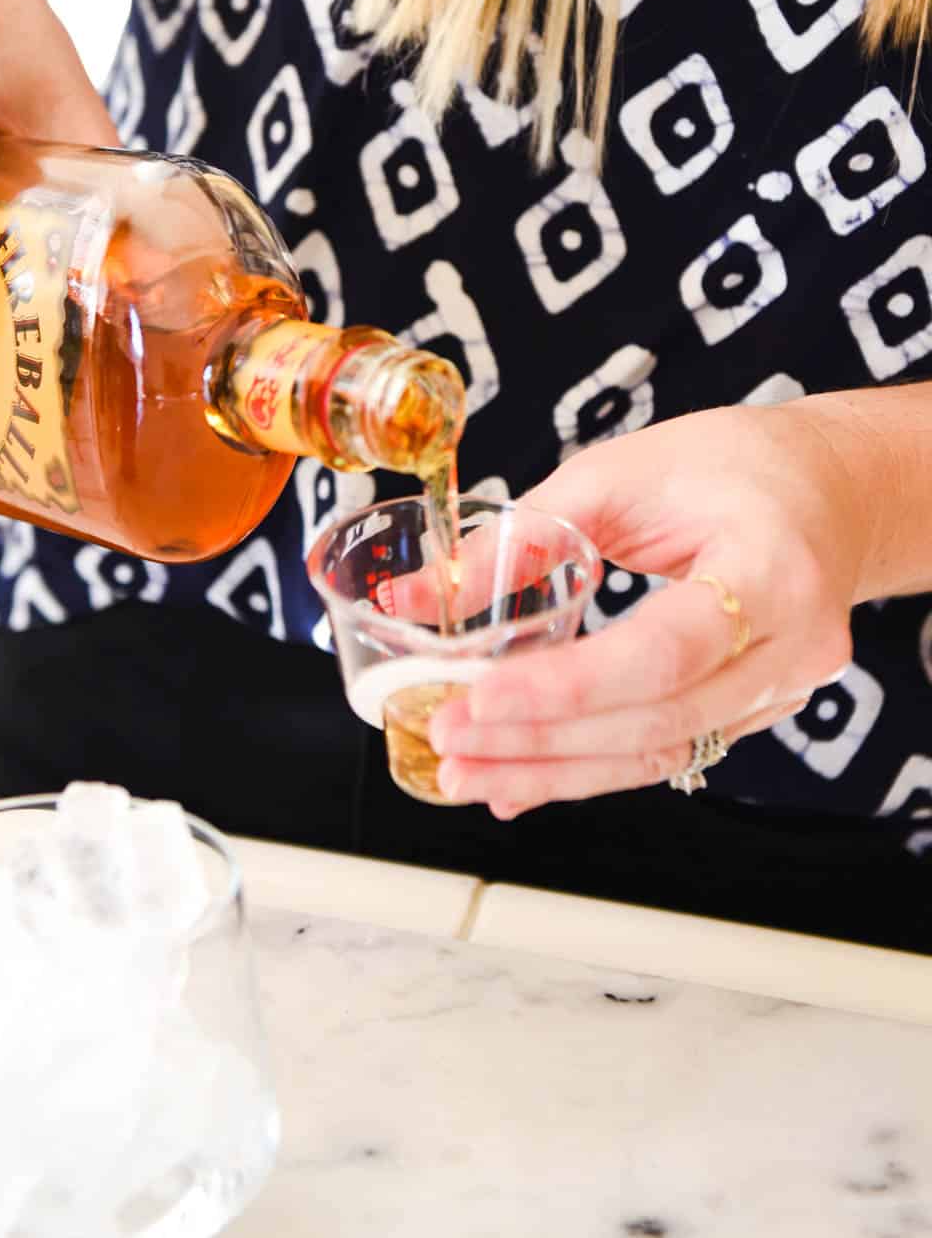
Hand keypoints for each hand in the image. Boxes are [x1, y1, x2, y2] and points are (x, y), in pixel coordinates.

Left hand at [429, 401, 870, 817]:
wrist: (825, 488)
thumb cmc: (730, 463)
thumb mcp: (617, 473)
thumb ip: (519, 538)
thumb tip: (417, 598)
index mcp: (770, 568)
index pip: (661, 652)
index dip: (563, 688)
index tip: (476, 699)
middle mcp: (793, 645)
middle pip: (656, 719)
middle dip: (540, 742)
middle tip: (448, 740)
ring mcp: (783, 690)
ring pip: (659, 752)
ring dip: (553, 771)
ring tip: (465, 774)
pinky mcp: (756, 711)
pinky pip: (666, 750)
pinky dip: (588, 768)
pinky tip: (519, 780)